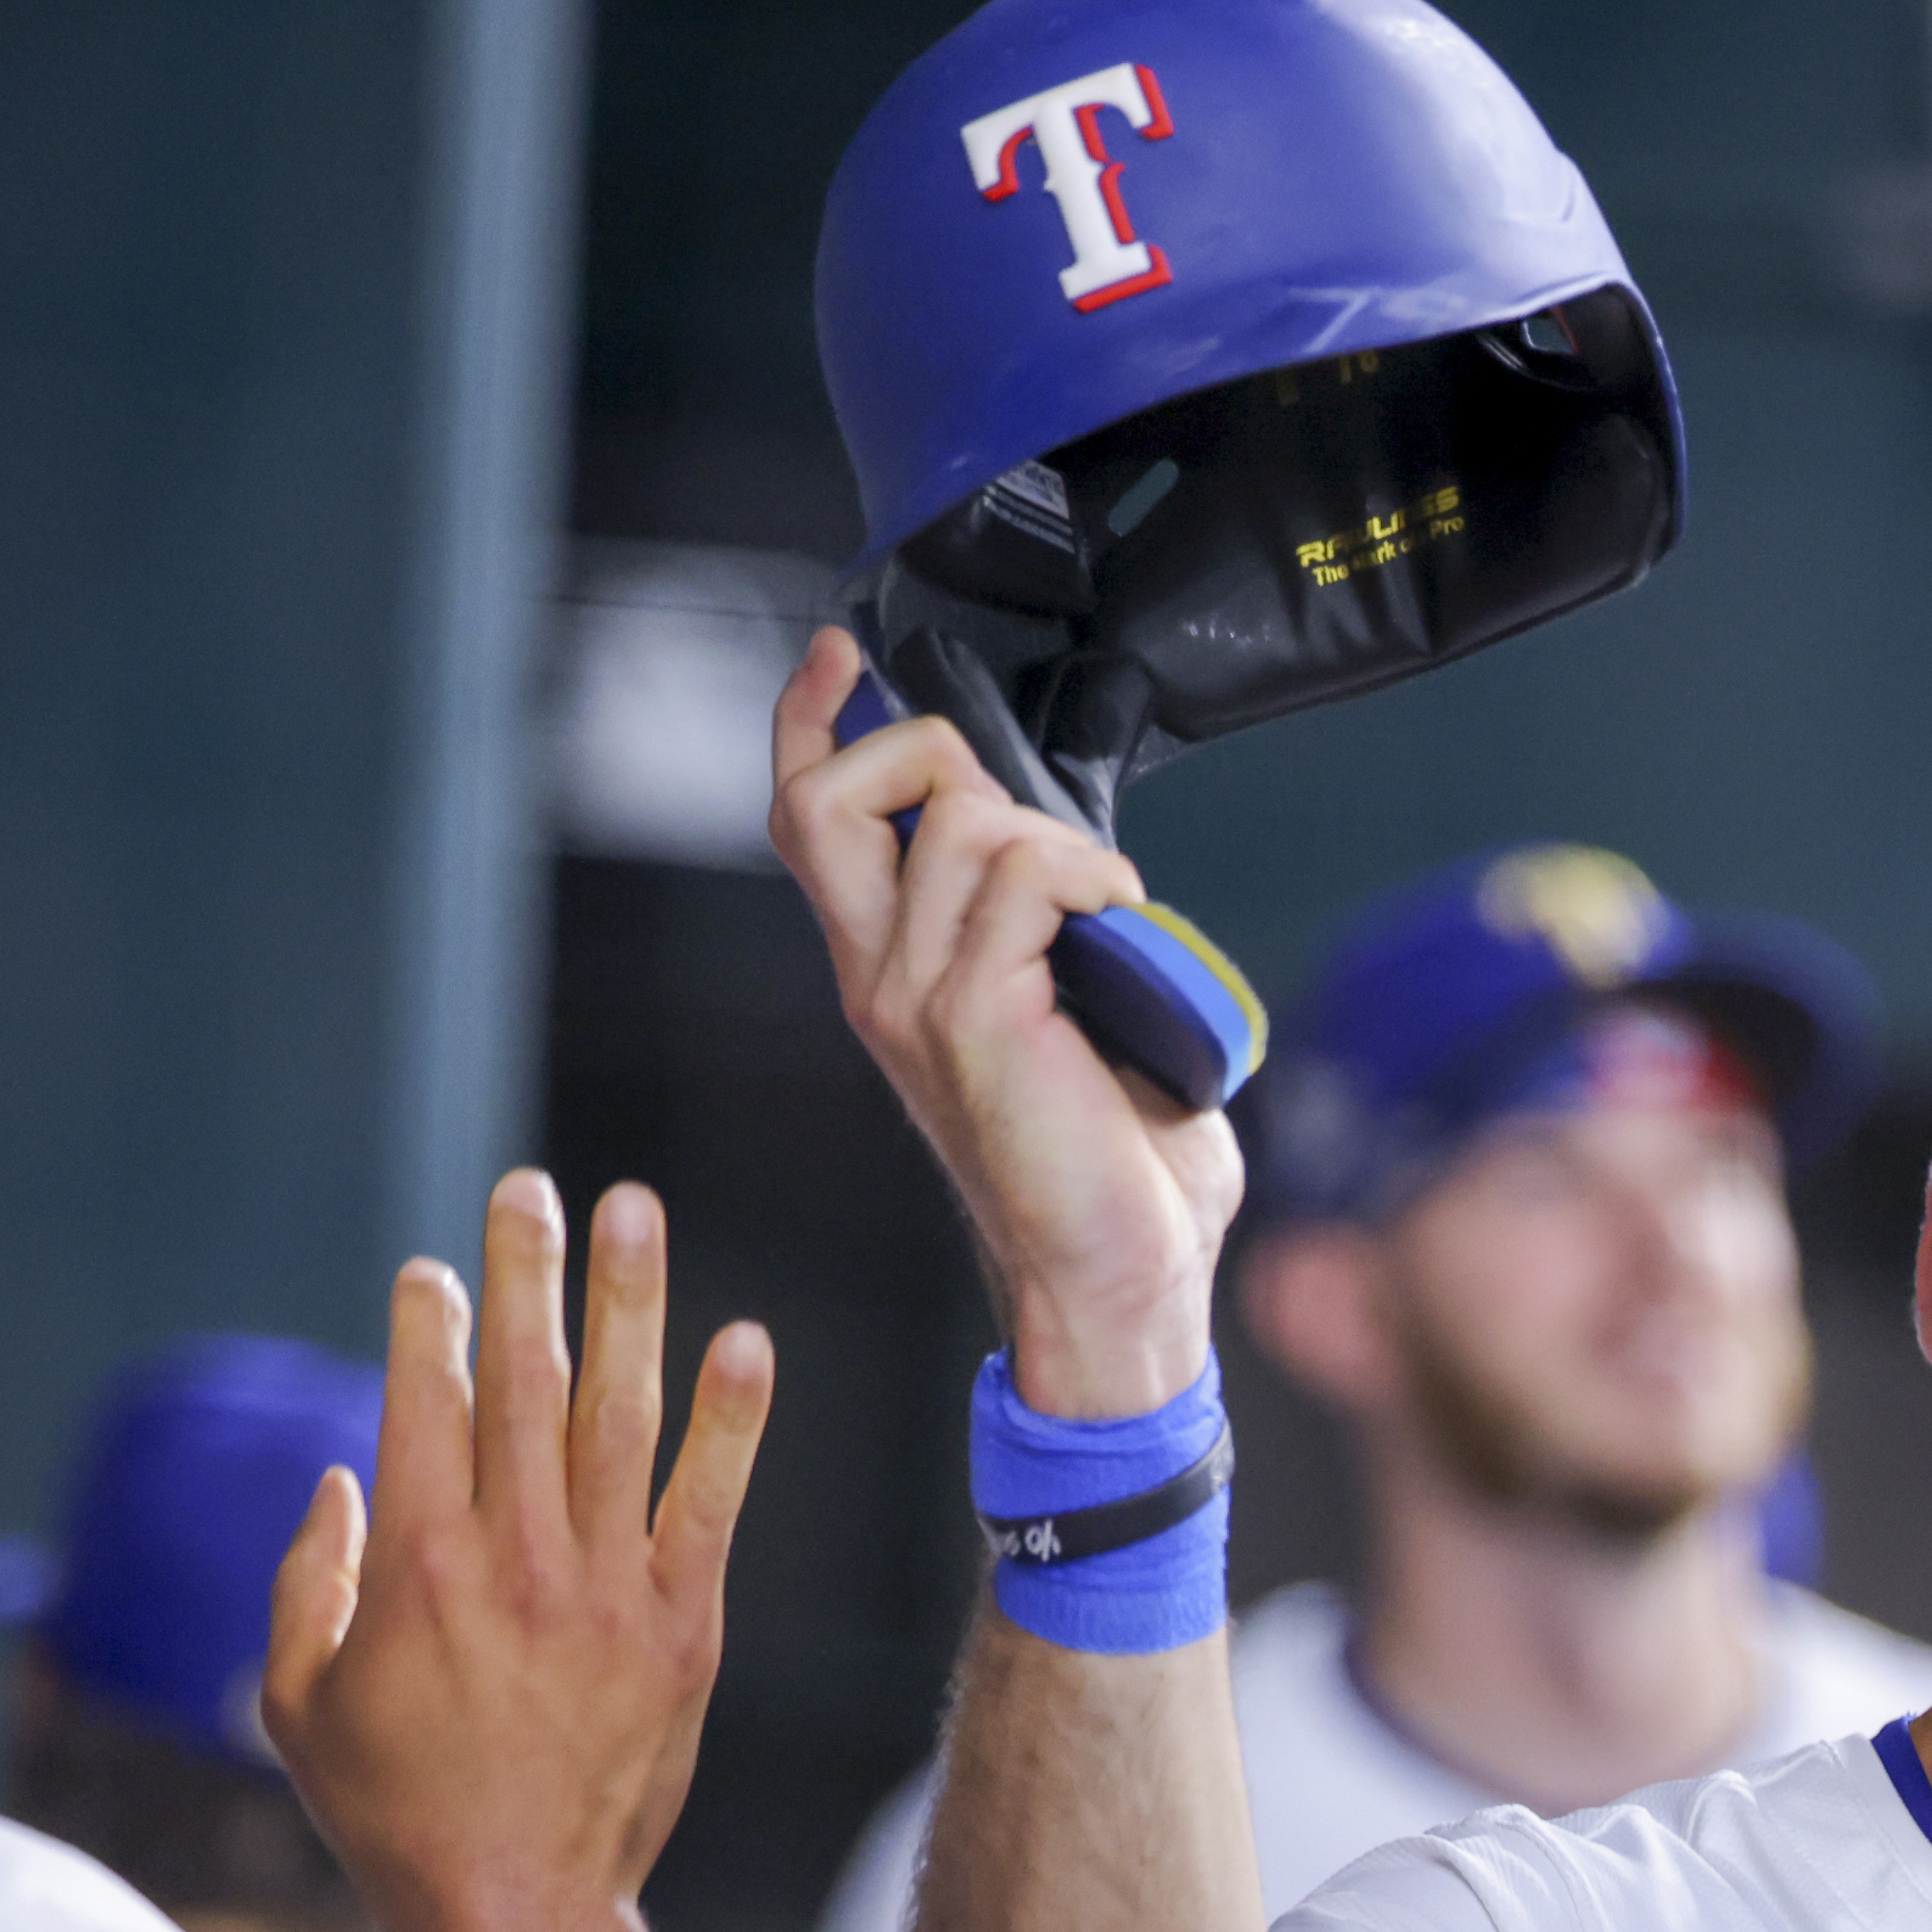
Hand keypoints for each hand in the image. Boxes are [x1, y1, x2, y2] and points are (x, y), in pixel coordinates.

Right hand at [263, 1172, 773, 1931]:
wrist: (517, 1902)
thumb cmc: (393, 1809)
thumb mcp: (299, 1701)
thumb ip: (308, 1581)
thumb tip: (338, 1477)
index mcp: (415, 1568)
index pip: (424, 1407)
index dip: (432, 1326)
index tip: (437, 1266)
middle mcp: (514, 1558)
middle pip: (521, 1384)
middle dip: (524, 1276)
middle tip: (530, 1188)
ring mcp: (606, 1585)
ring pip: (617, 1415)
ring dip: (626, 1305)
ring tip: (633, 1212)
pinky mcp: (683, 1621)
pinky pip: (710, 1500)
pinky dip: (731, 1419)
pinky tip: (746, 1341)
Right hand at [765, 628, 1238, 1416]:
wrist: (1121, 1276)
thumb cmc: (1113, 1160)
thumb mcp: (1064, 1011)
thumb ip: (1038, 929)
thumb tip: (1075, 856)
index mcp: (893, 974)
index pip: (808, 823)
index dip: (812, 724)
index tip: (840, 654)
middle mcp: (880, 981)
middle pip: (827, 800)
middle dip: (927, 756)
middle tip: (1027, 822)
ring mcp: (916, 999)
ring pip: (957, 820)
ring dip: (1056, 840)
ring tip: (1108, 916)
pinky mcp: (974, 1017)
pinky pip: (1020, 873)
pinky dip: (1088, 876)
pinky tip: (1123, 931)